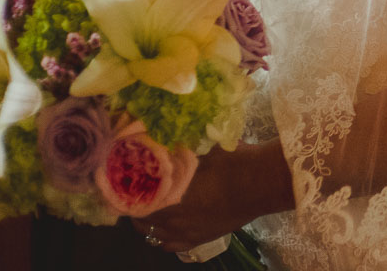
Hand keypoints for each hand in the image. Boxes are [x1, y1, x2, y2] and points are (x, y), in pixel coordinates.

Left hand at [139, 141, 293, 252]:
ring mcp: (184, 232)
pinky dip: (162, 237)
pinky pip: (169, 245)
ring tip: (149, 208)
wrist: (261, 183)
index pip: (135, 196)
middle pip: (140, 216)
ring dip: (147, 221)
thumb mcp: (203, 148)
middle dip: (136, 203)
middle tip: (136, 191)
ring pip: (151, 233)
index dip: (128, 188)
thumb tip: (165, 141)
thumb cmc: (233, 162)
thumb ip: (181, 150)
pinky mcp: (198, 239)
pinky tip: (164, 229)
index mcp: (169, 193)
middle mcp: (171, 217)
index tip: (125, 178)